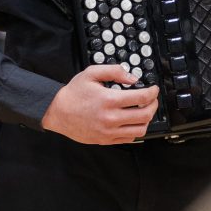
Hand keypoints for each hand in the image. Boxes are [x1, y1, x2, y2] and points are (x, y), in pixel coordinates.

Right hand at [42, 65, 159, 143]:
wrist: (57, 112)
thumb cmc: (74, 94)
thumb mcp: (91, 73)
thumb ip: (114, 71)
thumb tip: (132, 78)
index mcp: (109, 100)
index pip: (142, 97)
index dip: (153, 92)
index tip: (154, 89)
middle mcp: (111, 118)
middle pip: (145, 115)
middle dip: (154, 105)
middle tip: (152, 99)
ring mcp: (109, 131)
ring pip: (140, 129)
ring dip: (147, 119)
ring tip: (144, 111)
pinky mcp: (106, 140)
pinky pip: (129, 138)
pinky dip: (136, 130)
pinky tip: (133, 121)